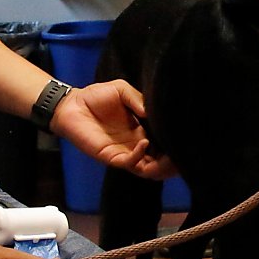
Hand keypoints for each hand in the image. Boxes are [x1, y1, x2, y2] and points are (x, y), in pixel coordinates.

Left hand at [54, 79, 173, 179]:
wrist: (71, 104)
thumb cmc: (95, 96)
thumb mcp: (122, 90)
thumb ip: (137, 99)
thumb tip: (151, 113)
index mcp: (141, 130)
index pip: (163, 143)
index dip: (175, 145)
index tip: (188, 140)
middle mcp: (135, 144)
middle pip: (160, 161)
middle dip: (173, 162)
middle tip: (184, 156)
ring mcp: (124, 152)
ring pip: (147, 168)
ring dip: (160, 165)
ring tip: (170, 155)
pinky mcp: (110, 156)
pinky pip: (129, 162)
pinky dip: (139, 156)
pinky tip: (144, 143)